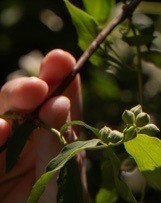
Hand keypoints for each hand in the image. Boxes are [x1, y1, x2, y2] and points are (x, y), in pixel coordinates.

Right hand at [0, 50, 82, 202]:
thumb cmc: (61, 196)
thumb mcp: (66, 168)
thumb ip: (61, 137)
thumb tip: (60, 97)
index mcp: (47, 129)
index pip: (50, 95)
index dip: (55, 74)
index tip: (61, 59)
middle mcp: (18, 136)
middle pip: (13, 105)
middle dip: (21, 92)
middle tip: (37, 88)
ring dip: (1, 118)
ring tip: (6, 124)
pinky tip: (0, 131)